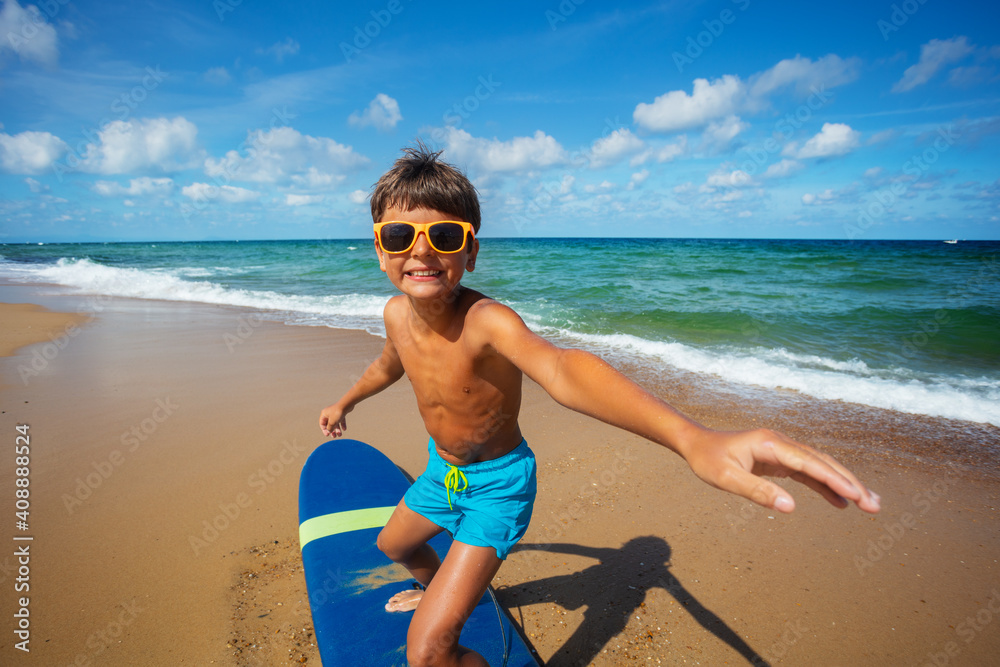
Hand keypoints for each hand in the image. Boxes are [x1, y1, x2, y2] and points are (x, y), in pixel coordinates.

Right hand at [319, 403, 350, 438]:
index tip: (328, 435)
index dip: (324, 430)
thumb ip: (330, 428)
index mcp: (324, 414)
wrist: (347, 404)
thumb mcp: (332, 422)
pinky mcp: (341, 413)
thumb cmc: (338, 413)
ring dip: (337, 429)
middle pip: (329, 424)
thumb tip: (329, 432)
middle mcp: (329, 413)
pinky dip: (342, 425)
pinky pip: (340, 420)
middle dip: (332, 431)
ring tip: (340, 435)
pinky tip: (344, 429)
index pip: (322, 424)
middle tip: (334, 436)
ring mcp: (335, 413)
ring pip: (335, 423)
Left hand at [681, 428, 880, 513]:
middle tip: (874, 505)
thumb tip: (790, 508)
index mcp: (770, 444)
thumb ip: (757, 492)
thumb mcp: (726, 479)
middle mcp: (781, 443)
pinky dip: (827, 486)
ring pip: (821, 466)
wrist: (696, 442)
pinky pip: (810, 473)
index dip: (833, 479)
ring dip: (845, 484)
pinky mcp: (781, 459)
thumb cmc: (708, 460)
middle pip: (823, 463)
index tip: (855, 495)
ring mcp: (783, 450)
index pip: (809, 463)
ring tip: (870, 505)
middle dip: (850, 483)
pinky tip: (842, 502)